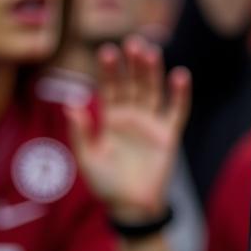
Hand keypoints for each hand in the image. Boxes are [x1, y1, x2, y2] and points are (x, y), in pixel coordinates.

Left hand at [66, 37, 189, 221]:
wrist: (131, 207)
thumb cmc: (106, 184)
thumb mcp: (87, 158)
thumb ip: (81, 131)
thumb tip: (71, 104)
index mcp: (111, 119)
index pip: (110, 87)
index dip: (109, 70)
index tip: (107, 51)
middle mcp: (132, 116)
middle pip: (133, 84)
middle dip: (132, 64)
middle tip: (132, 43)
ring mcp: (151, 124)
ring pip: (153, 92)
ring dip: (152, 72)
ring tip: (150, 52)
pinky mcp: (168, 135)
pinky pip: (175, 111)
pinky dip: (179, 95)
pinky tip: (180, 76)